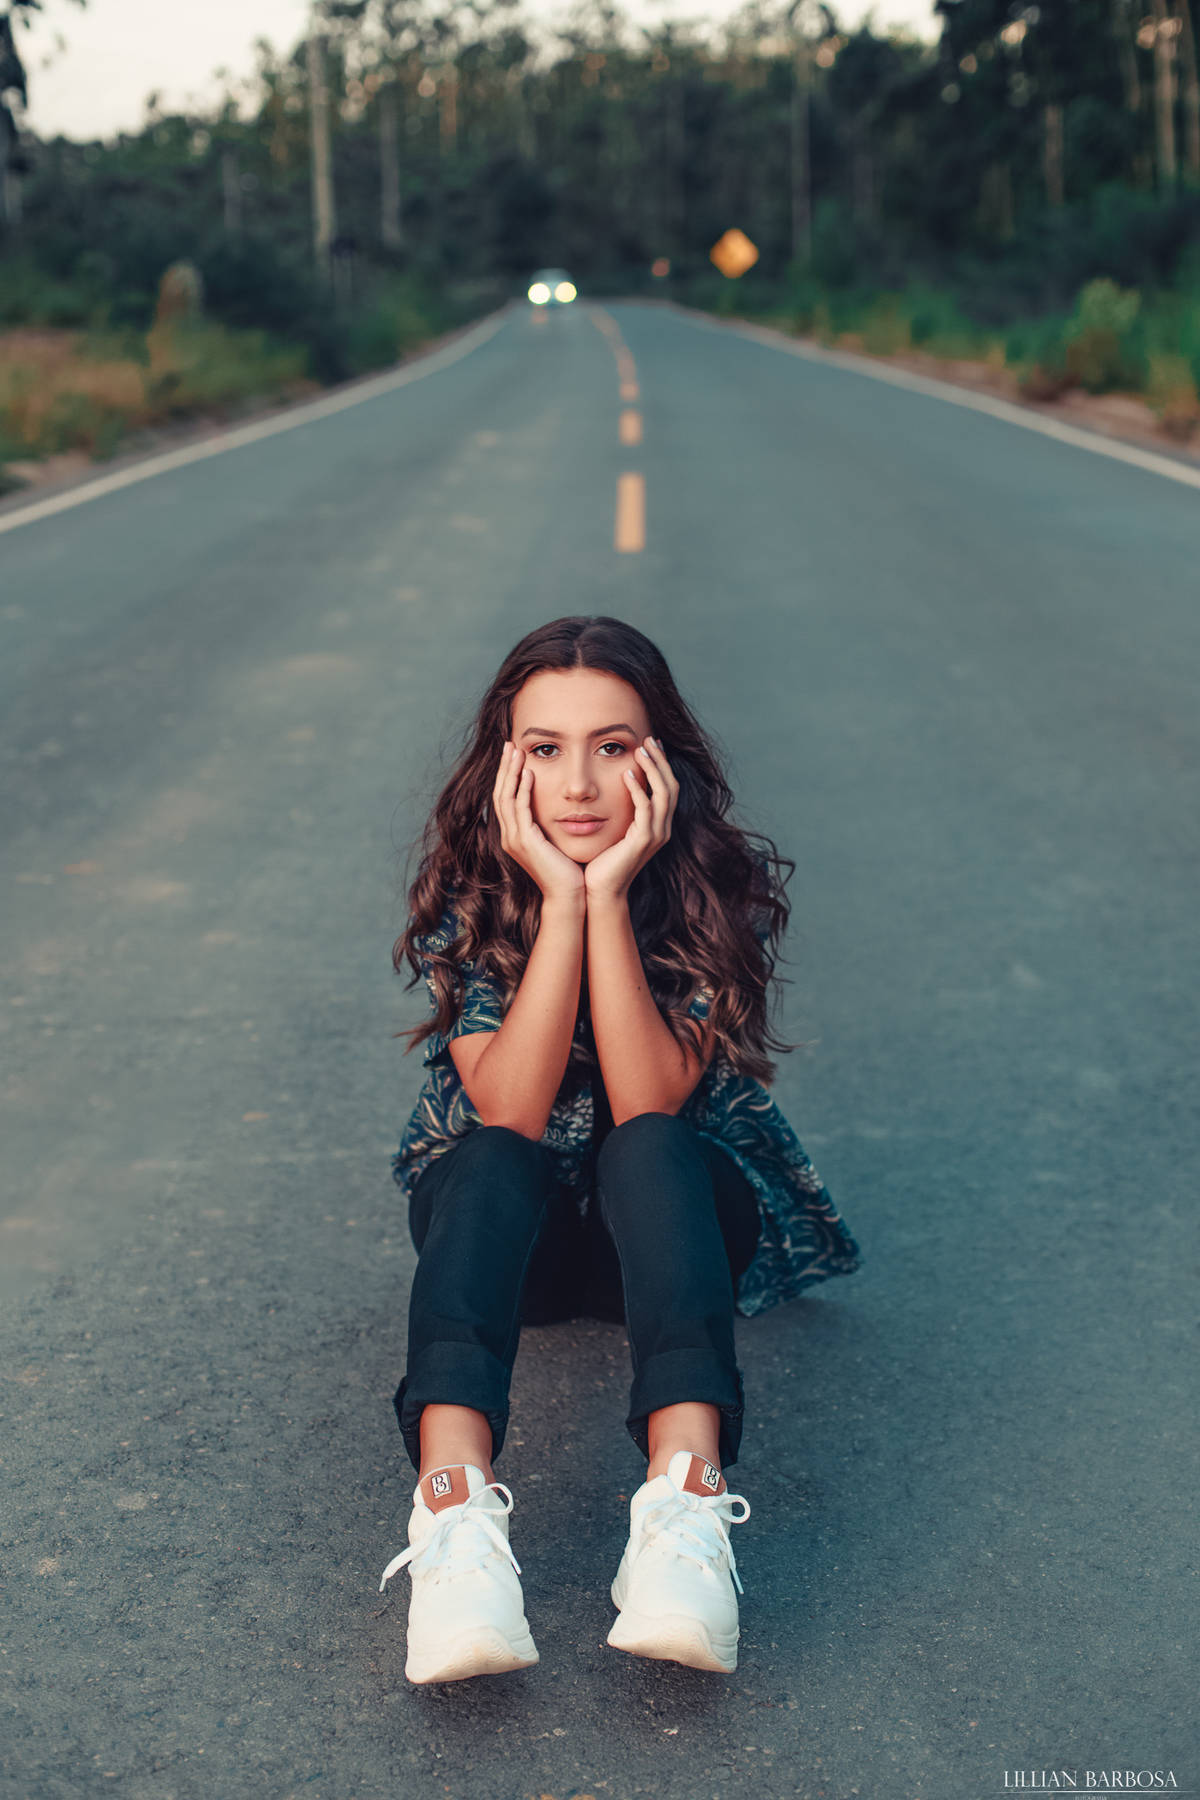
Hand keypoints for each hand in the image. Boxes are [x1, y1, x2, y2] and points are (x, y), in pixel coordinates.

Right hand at [492, 743, 585, 902]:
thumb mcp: (553, 841)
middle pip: (499, 794)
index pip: (505, 798)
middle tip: (509, 743)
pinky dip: (523, 789)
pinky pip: (521, 810)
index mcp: (514, 836)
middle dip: (504, 767)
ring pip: (506, 798)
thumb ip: (547, 823)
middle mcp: (509, 836)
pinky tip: (528, 773)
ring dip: (510, 772)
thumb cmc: (566, 870)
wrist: (568, 895)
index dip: (507, 775)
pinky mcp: (526, 842)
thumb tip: (555, 804)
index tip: (513, 753)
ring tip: (516, 751)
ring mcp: (514, 840)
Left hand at [584, 737, 678, 900]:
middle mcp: (662, 829)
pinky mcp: (643, 841)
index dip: (662, 765)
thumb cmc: (602, 860)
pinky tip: (626, 776)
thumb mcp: (615, 829)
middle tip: (649, 740)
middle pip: (671, 787)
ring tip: (640, 751)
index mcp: (658, 825)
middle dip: (661, 761)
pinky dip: (638, 791)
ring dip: (653, 770)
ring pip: (663, 794)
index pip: (668, 788)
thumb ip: (621, 809)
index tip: (650, 744)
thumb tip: (613, 783)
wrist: (599, 890)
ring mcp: (655, 835)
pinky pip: (645, 809)